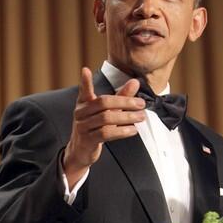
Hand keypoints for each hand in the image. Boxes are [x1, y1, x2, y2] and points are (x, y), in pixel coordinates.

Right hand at [63, 67, 144, 188]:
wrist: (81, 151)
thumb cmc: (95, 128)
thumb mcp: (107, 112)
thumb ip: (121, 97)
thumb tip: (135, 82)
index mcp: (84, 104)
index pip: (84, 90)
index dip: (85, 81)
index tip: (85, 70)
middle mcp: (80, 113)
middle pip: (103, 103)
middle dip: (125, 102)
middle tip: (141, 104)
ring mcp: (82, 127)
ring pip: (106, 118)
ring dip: (127, 117)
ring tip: (140, 117)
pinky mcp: (87, 140)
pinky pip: (106, 133)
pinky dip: (122, 131)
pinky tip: (132, 130)